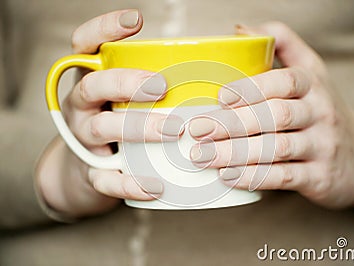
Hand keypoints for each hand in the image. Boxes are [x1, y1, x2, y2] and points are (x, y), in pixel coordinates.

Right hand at [36, 10, 182, 217]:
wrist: (92, 171)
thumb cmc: (126, 122)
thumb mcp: (132, 96)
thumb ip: (162, 75)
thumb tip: (228, 47)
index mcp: (94, 78)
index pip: (85, 45)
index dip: (103, 29)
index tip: (137, 20)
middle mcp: (83, 105)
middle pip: (92, 85)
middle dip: (125, 82)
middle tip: (161, 86)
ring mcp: (83, 139)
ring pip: (99, 128)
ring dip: (136, 127)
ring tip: (172, 130)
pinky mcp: (90, 172)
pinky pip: (104, 179)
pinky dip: (129, 183)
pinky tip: (156, 186)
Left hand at [189, 22, 353, 208]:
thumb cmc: (324, 111)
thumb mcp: (313, 72)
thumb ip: (282, 46)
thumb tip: (240, 30)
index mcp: (313, 85)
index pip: (284, 81)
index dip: (252, 88)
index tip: (220, 97)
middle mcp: (321, 113)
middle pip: (274, 116)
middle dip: (233, 123)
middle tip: (197, 129)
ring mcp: (322, 146)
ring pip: (276, 148)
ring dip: (236, 153)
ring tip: (203, 156)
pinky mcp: (320, 177)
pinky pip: (285, 177)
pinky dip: (254, 177)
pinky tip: (228, 176)